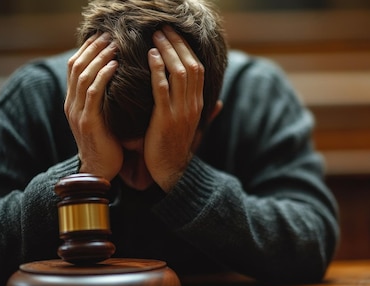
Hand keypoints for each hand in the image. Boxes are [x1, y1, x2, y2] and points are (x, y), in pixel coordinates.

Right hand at [64, 32, 121, 181]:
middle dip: (93, 48)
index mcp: (74, 102)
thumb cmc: (107, 143)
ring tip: (114, 45)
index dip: (86, 49)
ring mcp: (78, 112)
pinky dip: (103, 75)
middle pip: (76, 66)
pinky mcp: (88, 121)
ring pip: (83, 75)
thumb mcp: (103, 117)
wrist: (100, 171)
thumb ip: (104, 99)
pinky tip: (114, 65)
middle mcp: (72, 104)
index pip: (74, 67)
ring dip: (99, 57)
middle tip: (110, 35)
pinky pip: (93, 93)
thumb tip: (118, 78)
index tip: (103, 36)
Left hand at [143, 26, 205, 191]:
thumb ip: (207, 114)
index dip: (186, 49)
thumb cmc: (178, 148)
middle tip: (162, 28)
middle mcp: (193, 104)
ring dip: (167, 51)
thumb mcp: (195, 129)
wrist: (173, 172)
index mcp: (199, 104)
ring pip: (178, 73)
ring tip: (155, 36)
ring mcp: (181, 111)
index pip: (197, 69)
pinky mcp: (165, 118)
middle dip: (176, 44)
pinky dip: (157, 69)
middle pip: (190, 65)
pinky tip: (150, 56)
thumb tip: (220, 104)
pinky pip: (162, 88)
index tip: (173, 34)